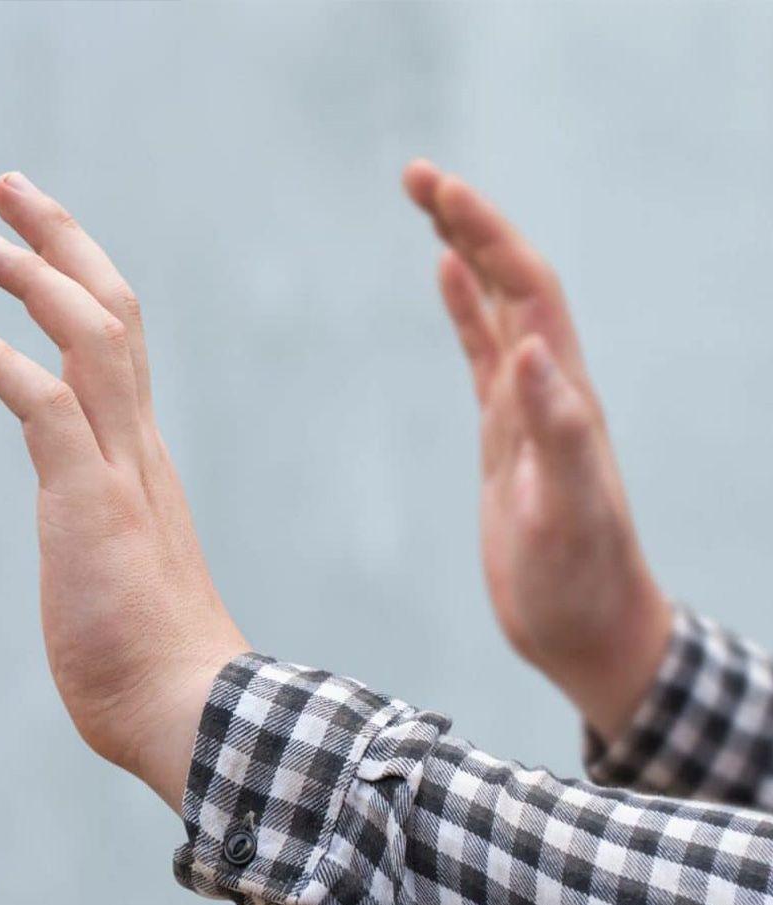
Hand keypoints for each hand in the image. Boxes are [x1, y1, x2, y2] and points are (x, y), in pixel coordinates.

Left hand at [0, 173, 247, 811]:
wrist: (190, 715)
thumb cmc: (151, 668)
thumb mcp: (116, 580)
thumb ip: (102, 545)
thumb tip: (89, 559)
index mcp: (142, 461)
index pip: (120, 346)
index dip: (80, 282)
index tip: (39, 245)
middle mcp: (138, 448)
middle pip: (113, 311)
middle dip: (62, 241)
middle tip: (10, 191)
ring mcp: (120, 470)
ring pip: (90, 335)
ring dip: (33, 276)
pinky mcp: (90, 501)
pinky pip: (45, 404)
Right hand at [403, 160, 672, 740]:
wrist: (588, 630)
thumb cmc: (579, 581)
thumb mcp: (567, 511)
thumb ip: (557, 430)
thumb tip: (529, 347)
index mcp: (563, 394)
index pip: (525, 289)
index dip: (485, 234)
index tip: (438, 190)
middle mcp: (550, 387)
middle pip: (511, 280)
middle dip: (468, 221)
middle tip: (415, 174)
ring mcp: (527, 408)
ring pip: (497, 306)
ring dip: (465, 250)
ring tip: (427, 202)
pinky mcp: (506, 435)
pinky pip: (482, 353)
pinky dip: (463, 308)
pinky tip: (443, 279)